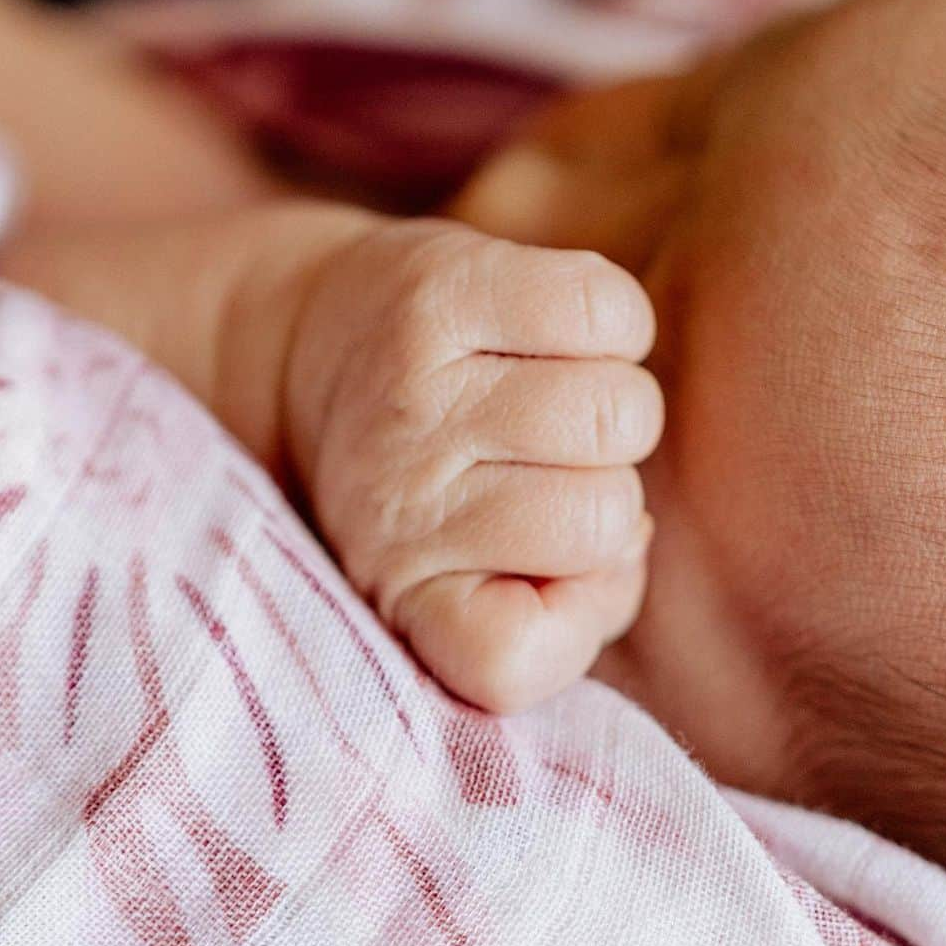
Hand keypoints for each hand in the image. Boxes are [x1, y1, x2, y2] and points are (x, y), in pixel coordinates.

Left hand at [285, 218, 662, 711]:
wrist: (315, 349)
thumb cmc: (441, 483)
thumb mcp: (483, 584)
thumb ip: (577, 610)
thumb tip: (629, 537)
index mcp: (406, 594)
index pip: (511, 658)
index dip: (564, 621)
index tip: (534, 575)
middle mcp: (400, 500)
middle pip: (605, 519)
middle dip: (606, 487)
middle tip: (548, 465)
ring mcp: (418, 391)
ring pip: (620, 415)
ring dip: (614, 406)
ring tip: (555, 396)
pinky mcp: (444, 287)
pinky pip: (610, 314)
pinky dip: (613, 325)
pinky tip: (562, 336)